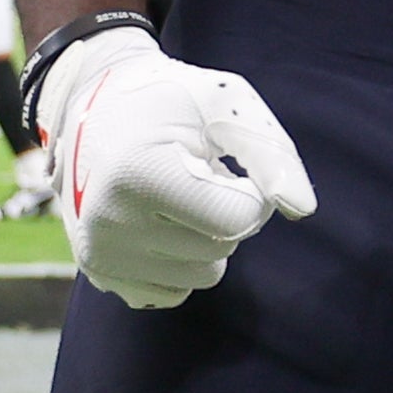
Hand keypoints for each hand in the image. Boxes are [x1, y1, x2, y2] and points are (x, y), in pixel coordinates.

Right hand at [36, 30, 317, 310]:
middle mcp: (111, 223)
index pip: (238, 219)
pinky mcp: (100, 276)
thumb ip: (272, 153)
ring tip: (174, 193)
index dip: (250, 189)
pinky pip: (173, 293)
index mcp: (141, 174)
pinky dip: (179, 261)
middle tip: (195, 172)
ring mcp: (101, 255)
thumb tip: (302, 208)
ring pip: (202, 275)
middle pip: (222, 248)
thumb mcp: (225, 103)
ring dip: (204, 236)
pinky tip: (156, 220)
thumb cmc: (168, 99)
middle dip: (225, 210)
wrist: (89, 104)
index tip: (226, 162)